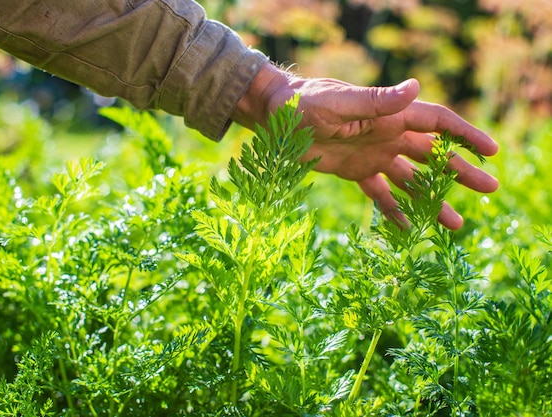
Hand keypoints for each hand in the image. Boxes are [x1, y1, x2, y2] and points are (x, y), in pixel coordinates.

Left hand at [233, 64, 498, 229]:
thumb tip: (414, 87)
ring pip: (412, 181)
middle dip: (461, 171)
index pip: (437, 123)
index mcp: (390, 116)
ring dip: (433, 201)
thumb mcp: (339, 102)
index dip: (465, 135)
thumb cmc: (305, 103)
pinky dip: (394, 213)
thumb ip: (374, 102)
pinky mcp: (355, 172)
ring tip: (456, 225)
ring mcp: (374, 156)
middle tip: (490, 189)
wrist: (276, 118)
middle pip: (433, 156)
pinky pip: (380, 195)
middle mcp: (388, 136)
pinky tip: (409, 231)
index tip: (491, 151)